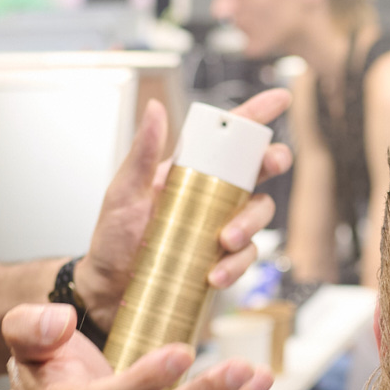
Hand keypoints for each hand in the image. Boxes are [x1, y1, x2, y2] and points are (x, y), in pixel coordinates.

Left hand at [74, 90, 294, 319]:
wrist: (109, 291)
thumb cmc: (113, 240)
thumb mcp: (124, 192)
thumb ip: (142, 152)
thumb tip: (154, 109)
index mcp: (191, 171)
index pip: (227, 138)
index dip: (256, 115)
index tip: (280, 98)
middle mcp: (212, 196)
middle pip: (257, 171)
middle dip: (272, 162)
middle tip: (270, 164)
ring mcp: (220, 227)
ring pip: (259, 213)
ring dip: (250, 224)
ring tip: (224, 240)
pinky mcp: (222, 259)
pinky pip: (245, 256)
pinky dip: (236, 265)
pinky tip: (215, 274)